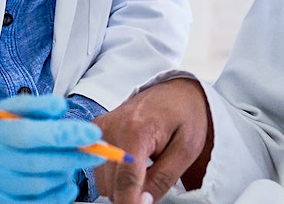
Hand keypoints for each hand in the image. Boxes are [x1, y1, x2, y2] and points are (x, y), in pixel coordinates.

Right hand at [0, 93, 103, 203]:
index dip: (66, 134)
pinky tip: (66, 188)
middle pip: (38, 162)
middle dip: (73, 156)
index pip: (33, 133)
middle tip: (97, 151)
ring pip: (35, 186)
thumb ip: (33, 106)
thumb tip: (60, 107)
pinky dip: (52, 200)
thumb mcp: (2, 108)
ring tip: (79, 165)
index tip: (91, 134)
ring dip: (63, 176)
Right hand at [93, 78, 212, 203]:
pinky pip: (98, 167)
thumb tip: (141, 203)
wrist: (175, 90)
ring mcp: (101, 127)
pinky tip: (131, 160)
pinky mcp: (96, 128)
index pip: (126, 181)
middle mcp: (112, 127)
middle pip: (112, 185)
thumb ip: (162, 179)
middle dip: (132, 193)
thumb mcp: (186, 150)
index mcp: (136, 130)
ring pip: (103, 181)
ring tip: (144, 166)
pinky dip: (114, 172)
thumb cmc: (184, 115)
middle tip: (153, 178)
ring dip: (122, 184)